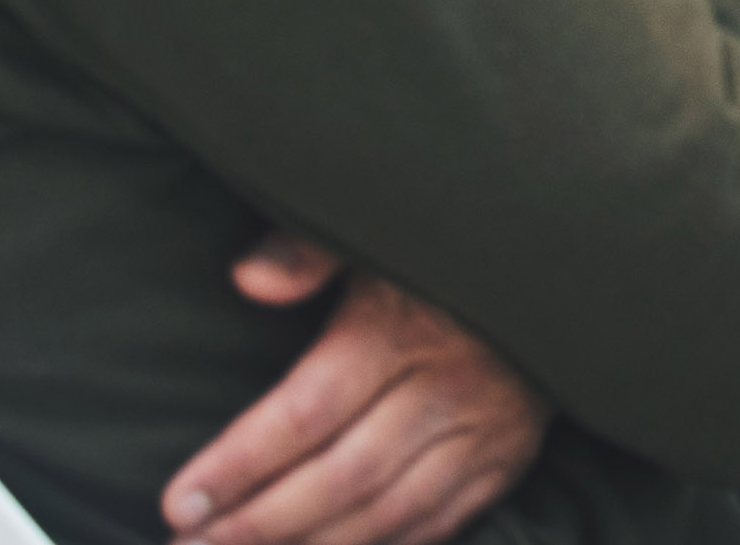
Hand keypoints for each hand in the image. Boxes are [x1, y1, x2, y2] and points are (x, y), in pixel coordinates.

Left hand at [161, 235, 550, 544]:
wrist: (560, 260)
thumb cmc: (445, 244)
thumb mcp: (378, 225)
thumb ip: (308, 248)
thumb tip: (247, 280)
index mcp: (401, 329)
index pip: (306, 413)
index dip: (239, 463)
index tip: (178, 500)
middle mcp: (446, 389)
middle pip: (339, 478)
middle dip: (257, 523)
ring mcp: (482, 433)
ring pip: (385, 515)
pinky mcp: (506, 460)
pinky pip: (438, 526)